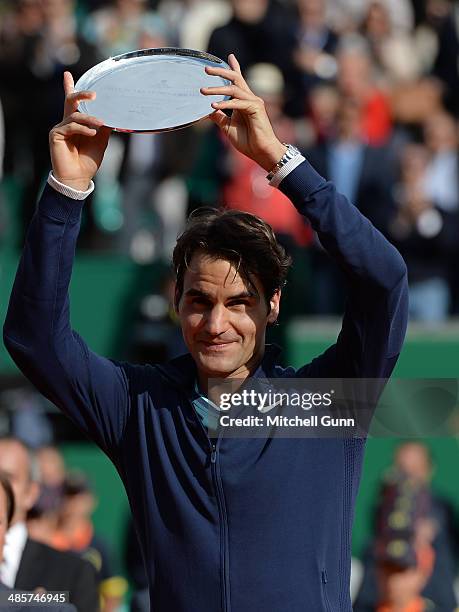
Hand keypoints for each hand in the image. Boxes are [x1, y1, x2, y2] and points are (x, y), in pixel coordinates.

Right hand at [49, 71, 110, 190]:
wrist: (79, 178)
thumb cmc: (88, 161)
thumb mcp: (101, 141)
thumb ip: (103, 126)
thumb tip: (111, 114)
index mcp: (77, 123)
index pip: (72, 103)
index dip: (69, 88)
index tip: (67, 75)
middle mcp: (67, 123)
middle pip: (71, 101)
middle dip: (81, 94)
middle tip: (93, 93)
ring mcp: (61, 128)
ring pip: (75, 115)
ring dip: (90, 119)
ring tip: (101, 124)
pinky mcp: (56, 135)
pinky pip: (71, 126)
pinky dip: (83, 128)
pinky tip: (92, 133)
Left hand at [200, 54, 286, 170]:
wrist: (260, 152)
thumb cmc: (247, 141)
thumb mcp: (227, 127)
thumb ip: (219, 117)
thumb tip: (207, 110)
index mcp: (243, 101)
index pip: (238, 80)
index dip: (234, 67)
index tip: (229, 56)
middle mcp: (250, 98)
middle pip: (235, 78)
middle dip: (221, 71)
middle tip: (206, 69)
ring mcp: (254, 102)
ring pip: (234, 89)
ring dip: (217, 89)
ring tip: (203, 91)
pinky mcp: (256, 109)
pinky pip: (238, 103)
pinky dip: (225, 103)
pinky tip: (214, 106)